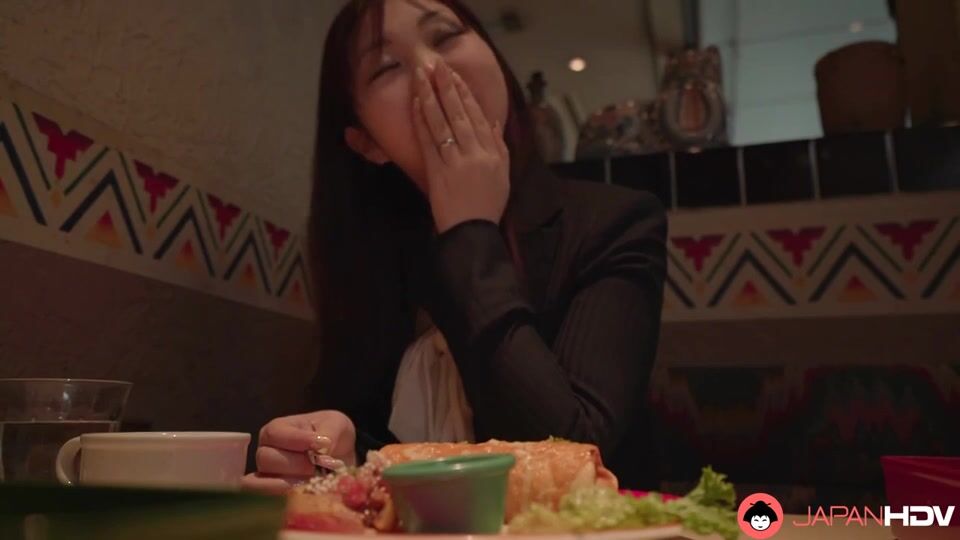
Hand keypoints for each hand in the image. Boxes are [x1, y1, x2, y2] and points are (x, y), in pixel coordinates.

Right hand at [241, 410, 355, 494]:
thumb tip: (322, 449)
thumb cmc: (333, 434)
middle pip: (266, 459)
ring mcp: (266, 475)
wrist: (341, 456)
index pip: (275, 434)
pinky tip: (307, 495)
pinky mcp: (273, 495)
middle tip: (320, 467)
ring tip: (313, 482)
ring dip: (290, 484)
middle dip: (297, 464)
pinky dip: (286, 501)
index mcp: (277, 429)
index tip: (323, 444)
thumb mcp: (336, 423)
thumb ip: (329, 431)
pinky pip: (269, 501)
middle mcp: (265, 451)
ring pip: (264, 482)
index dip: (298, 440)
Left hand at [413, 58, 509, 233]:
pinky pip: (430, 141)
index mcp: (494, 153)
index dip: (466, 94)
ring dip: (432, 96)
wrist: (472, 233)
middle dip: (447, 86)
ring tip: (422, 76)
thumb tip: (494, 123)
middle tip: (436, 65)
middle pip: (461, 113)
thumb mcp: (503, 176)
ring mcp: (457, 161)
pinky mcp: (439, 172)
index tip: (455, 75)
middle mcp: (477, 153)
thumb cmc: (487, 207)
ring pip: (444, 122)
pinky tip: (418, 104)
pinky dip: (423, 121)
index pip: (479, 116)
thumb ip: (500, 147)